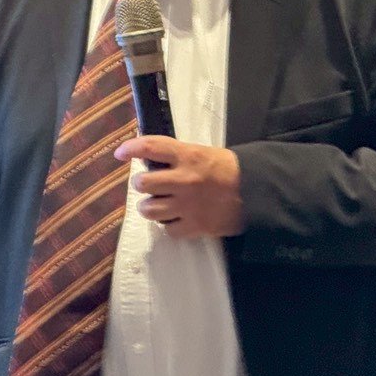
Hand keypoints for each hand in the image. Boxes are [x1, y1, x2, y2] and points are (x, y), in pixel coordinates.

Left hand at [115, 135, 243, 239]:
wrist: (255, 193)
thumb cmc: (227, 169)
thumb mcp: (202, 152)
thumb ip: (176, 155)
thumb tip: (148, 157)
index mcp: (187, 156)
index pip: (151, 147)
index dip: (131, 148)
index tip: (120, 153)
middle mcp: (184, 179)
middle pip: (143, 183)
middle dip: (141, 184)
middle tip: (148, 185)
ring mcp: (187, 205)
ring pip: (149, 209)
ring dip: (149, 206)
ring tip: (158, 204)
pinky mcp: (194, 226)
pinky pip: (167, 229)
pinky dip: (168, 225)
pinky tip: (176, 218)